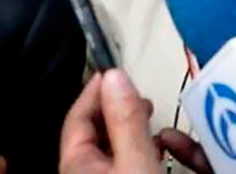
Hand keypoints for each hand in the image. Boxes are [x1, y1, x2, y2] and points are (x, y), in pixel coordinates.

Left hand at [60, 69, 201, 173]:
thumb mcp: (136, 163)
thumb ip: (126, 122)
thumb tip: (115, 76)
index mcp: (76, 164)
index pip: (77, 116)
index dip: (95, 89)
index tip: (114, 71)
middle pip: (94, 132)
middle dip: (117, 107)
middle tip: (139, 93)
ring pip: (111, 148)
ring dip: (131, 129)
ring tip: (152, 118)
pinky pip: (124, 165)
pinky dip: (140, 151)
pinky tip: (159, 150)